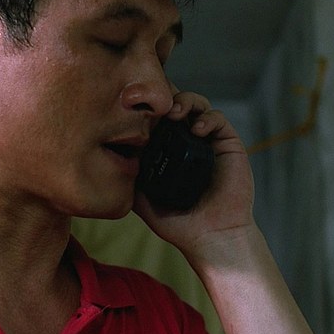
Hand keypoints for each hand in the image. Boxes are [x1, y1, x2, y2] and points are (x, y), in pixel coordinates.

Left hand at [133, 90, 254, 259]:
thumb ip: (128, 177)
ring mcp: (207, 140)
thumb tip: (106, 156)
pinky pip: (218, 119)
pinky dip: (206, 118)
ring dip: (185, 101)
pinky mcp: (227, 143)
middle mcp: (185, 140)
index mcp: (166, 148)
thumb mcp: (143, 199)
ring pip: (196, 104)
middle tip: (155, 105)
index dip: (146, 106)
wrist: (211, 237)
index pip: (155, 117)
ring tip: (175, 113)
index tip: (134, 105)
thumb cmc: (178, 223)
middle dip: (165, 97)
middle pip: (175, 104)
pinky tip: (196, 129)